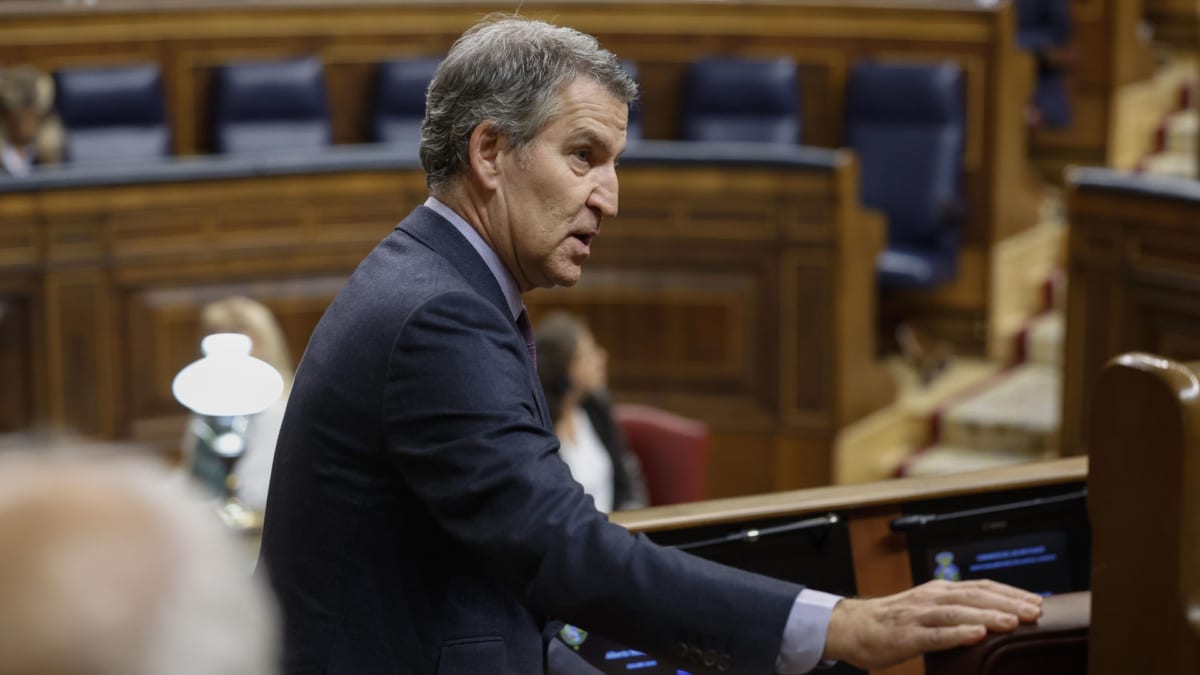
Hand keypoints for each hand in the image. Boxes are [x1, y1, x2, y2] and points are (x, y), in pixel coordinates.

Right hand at [822, 579, 1042, 669]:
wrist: (851, 627)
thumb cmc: (892, 622)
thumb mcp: (927, 609)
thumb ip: (955, 610)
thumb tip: (993, 618)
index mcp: (939, 590)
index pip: (981, 586)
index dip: (1011, 593)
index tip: (1038, 601)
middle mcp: (931, 598)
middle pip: (975, 596)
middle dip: (1008, 603)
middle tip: (1035, 611)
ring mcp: (918, 616)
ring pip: (959, 612)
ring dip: (988, 615)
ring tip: (1013, 621)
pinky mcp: (906, 635)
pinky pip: (936, 634)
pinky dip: (958, 633)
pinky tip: (976, 635)